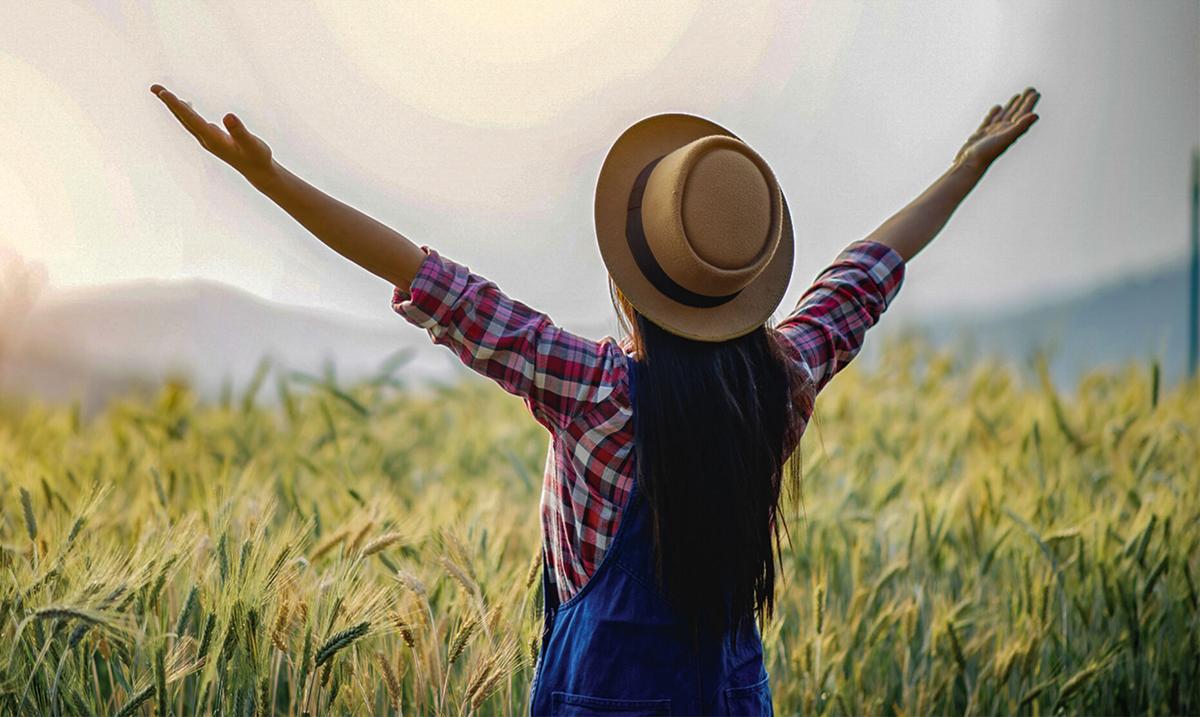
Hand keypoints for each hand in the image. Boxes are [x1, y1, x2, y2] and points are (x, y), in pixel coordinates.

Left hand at [150, 83, 276, 185]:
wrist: (258, 171)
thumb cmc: (257, 157)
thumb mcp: (252, 143)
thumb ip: (239, 131)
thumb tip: (228, 116)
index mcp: (213, 139)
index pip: (191, 119)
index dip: (177, 105)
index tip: (163, 93)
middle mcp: (206, 139)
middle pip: (183, 118)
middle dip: (169, 102)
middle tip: (154, 87)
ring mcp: (208, 139)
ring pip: (186, 120)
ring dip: (175, 106)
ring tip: (162, 92)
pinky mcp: (212, 138)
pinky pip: (193, 122)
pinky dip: (186, 111)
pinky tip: (186, 104)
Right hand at [953, 87, 1039, 172]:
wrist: (968, 165)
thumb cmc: (986, 153)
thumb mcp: (1005, 138)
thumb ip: (1020, 127)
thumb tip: (1036, 115)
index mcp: (1010, 131)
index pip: (1022, 114)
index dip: (1029, 103)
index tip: (1035, 93)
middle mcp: (1003, 131)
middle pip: (1016, 113)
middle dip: (1023, 102)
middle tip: (1031, 89)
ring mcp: (992, 133)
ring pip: (1004, 115)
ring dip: (1011, 106)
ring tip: (1018, 96)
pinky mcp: (981, 135)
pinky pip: (990, 120)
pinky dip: (994, 113)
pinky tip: (997, 108)